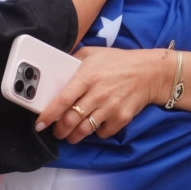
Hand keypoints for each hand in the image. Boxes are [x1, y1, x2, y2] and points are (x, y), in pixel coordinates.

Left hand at [35, 46, 168, 141]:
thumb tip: (55, 68)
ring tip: (70, 135)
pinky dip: (96, 133)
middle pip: (71, 120)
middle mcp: (98, 94)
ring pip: (84, 130)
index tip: (40, 124)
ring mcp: (111, 107)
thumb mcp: (93, 53)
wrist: (150, 72)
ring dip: (74, 136)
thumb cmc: (119, 62)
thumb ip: (73, 60)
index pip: (62, 100)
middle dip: (60, 130)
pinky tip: (94, 126)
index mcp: (87, 77)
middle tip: (56, 131)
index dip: (48, 115)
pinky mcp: (122, 118)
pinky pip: (103, 133)